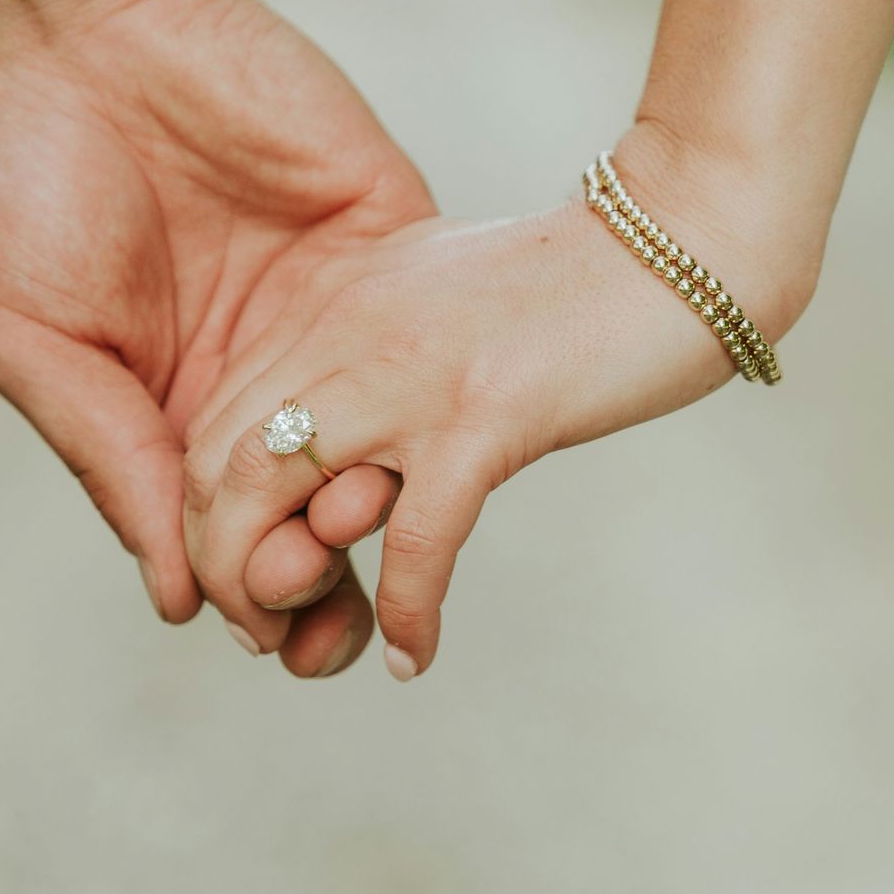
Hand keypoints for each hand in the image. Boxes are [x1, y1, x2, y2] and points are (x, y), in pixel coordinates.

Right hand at [0, 0, 432, 671]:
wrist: (86, 17)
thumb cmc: (26, 176)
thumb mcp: (37, 340)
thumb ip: (112, 462)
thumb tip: (183, 600)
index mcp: (168, 408)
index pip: (229, 535)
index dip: (252, 594)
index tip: (262, 627)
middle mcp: (259, 373)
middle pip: (318, 513)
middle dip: (333, 586)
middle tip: (336, 628)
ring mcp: (332, 310)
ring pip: (386, 443)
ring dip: (387, 511)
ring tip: (369, 542)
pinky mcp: (387, 238)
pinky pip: (428, 336)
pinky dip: (433, 400)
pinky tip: (420, 446)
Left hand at [183, 124, 813, 679]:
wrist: (689, 236)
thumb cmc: (581, 283)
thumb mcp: (441, 297)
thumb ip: (378, 351)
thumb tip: (353, 454)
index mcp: (332, 298)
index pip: (217, 416)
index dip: (203, 511)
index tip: (237, 573)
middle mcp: (348, 329)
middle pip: (219, 460)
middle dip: (216, 563)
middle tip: (253, 629)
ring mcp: (410, 370)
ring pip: (274, 493)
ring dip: (271, 591)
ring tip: (302, 651)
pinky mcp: (485, 413)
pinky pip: (415, 539)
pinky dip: (405, 612)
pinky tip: (413, 658)